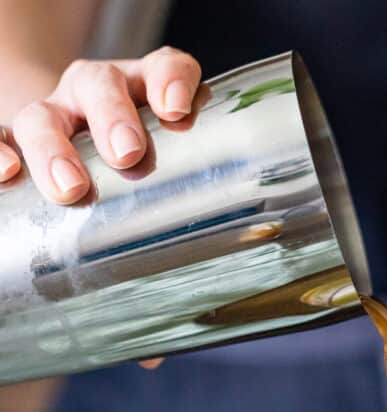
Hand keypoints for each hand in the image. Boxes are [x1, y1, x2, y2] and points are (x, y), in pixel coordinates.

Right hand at [0, 47, 200, 202]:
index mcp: (144, 89)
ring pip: (44, 117)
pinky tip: (7, 174)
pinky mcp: (19, 139)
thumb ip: (195, 174)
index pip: (164, 69)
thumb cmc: (143, 164)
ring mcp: (55, 114)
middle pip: (100, 88)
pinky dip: (2, 154)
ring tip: (71, 187)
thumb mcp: (175, 162)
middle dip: (114, 118)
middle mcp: (96, 92)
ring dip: (55, 149)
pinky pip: (3, 139)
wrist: (80, 154)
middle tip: (129, 154)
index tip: (176, 110)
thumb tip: (219, 223)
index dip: (172, 81)